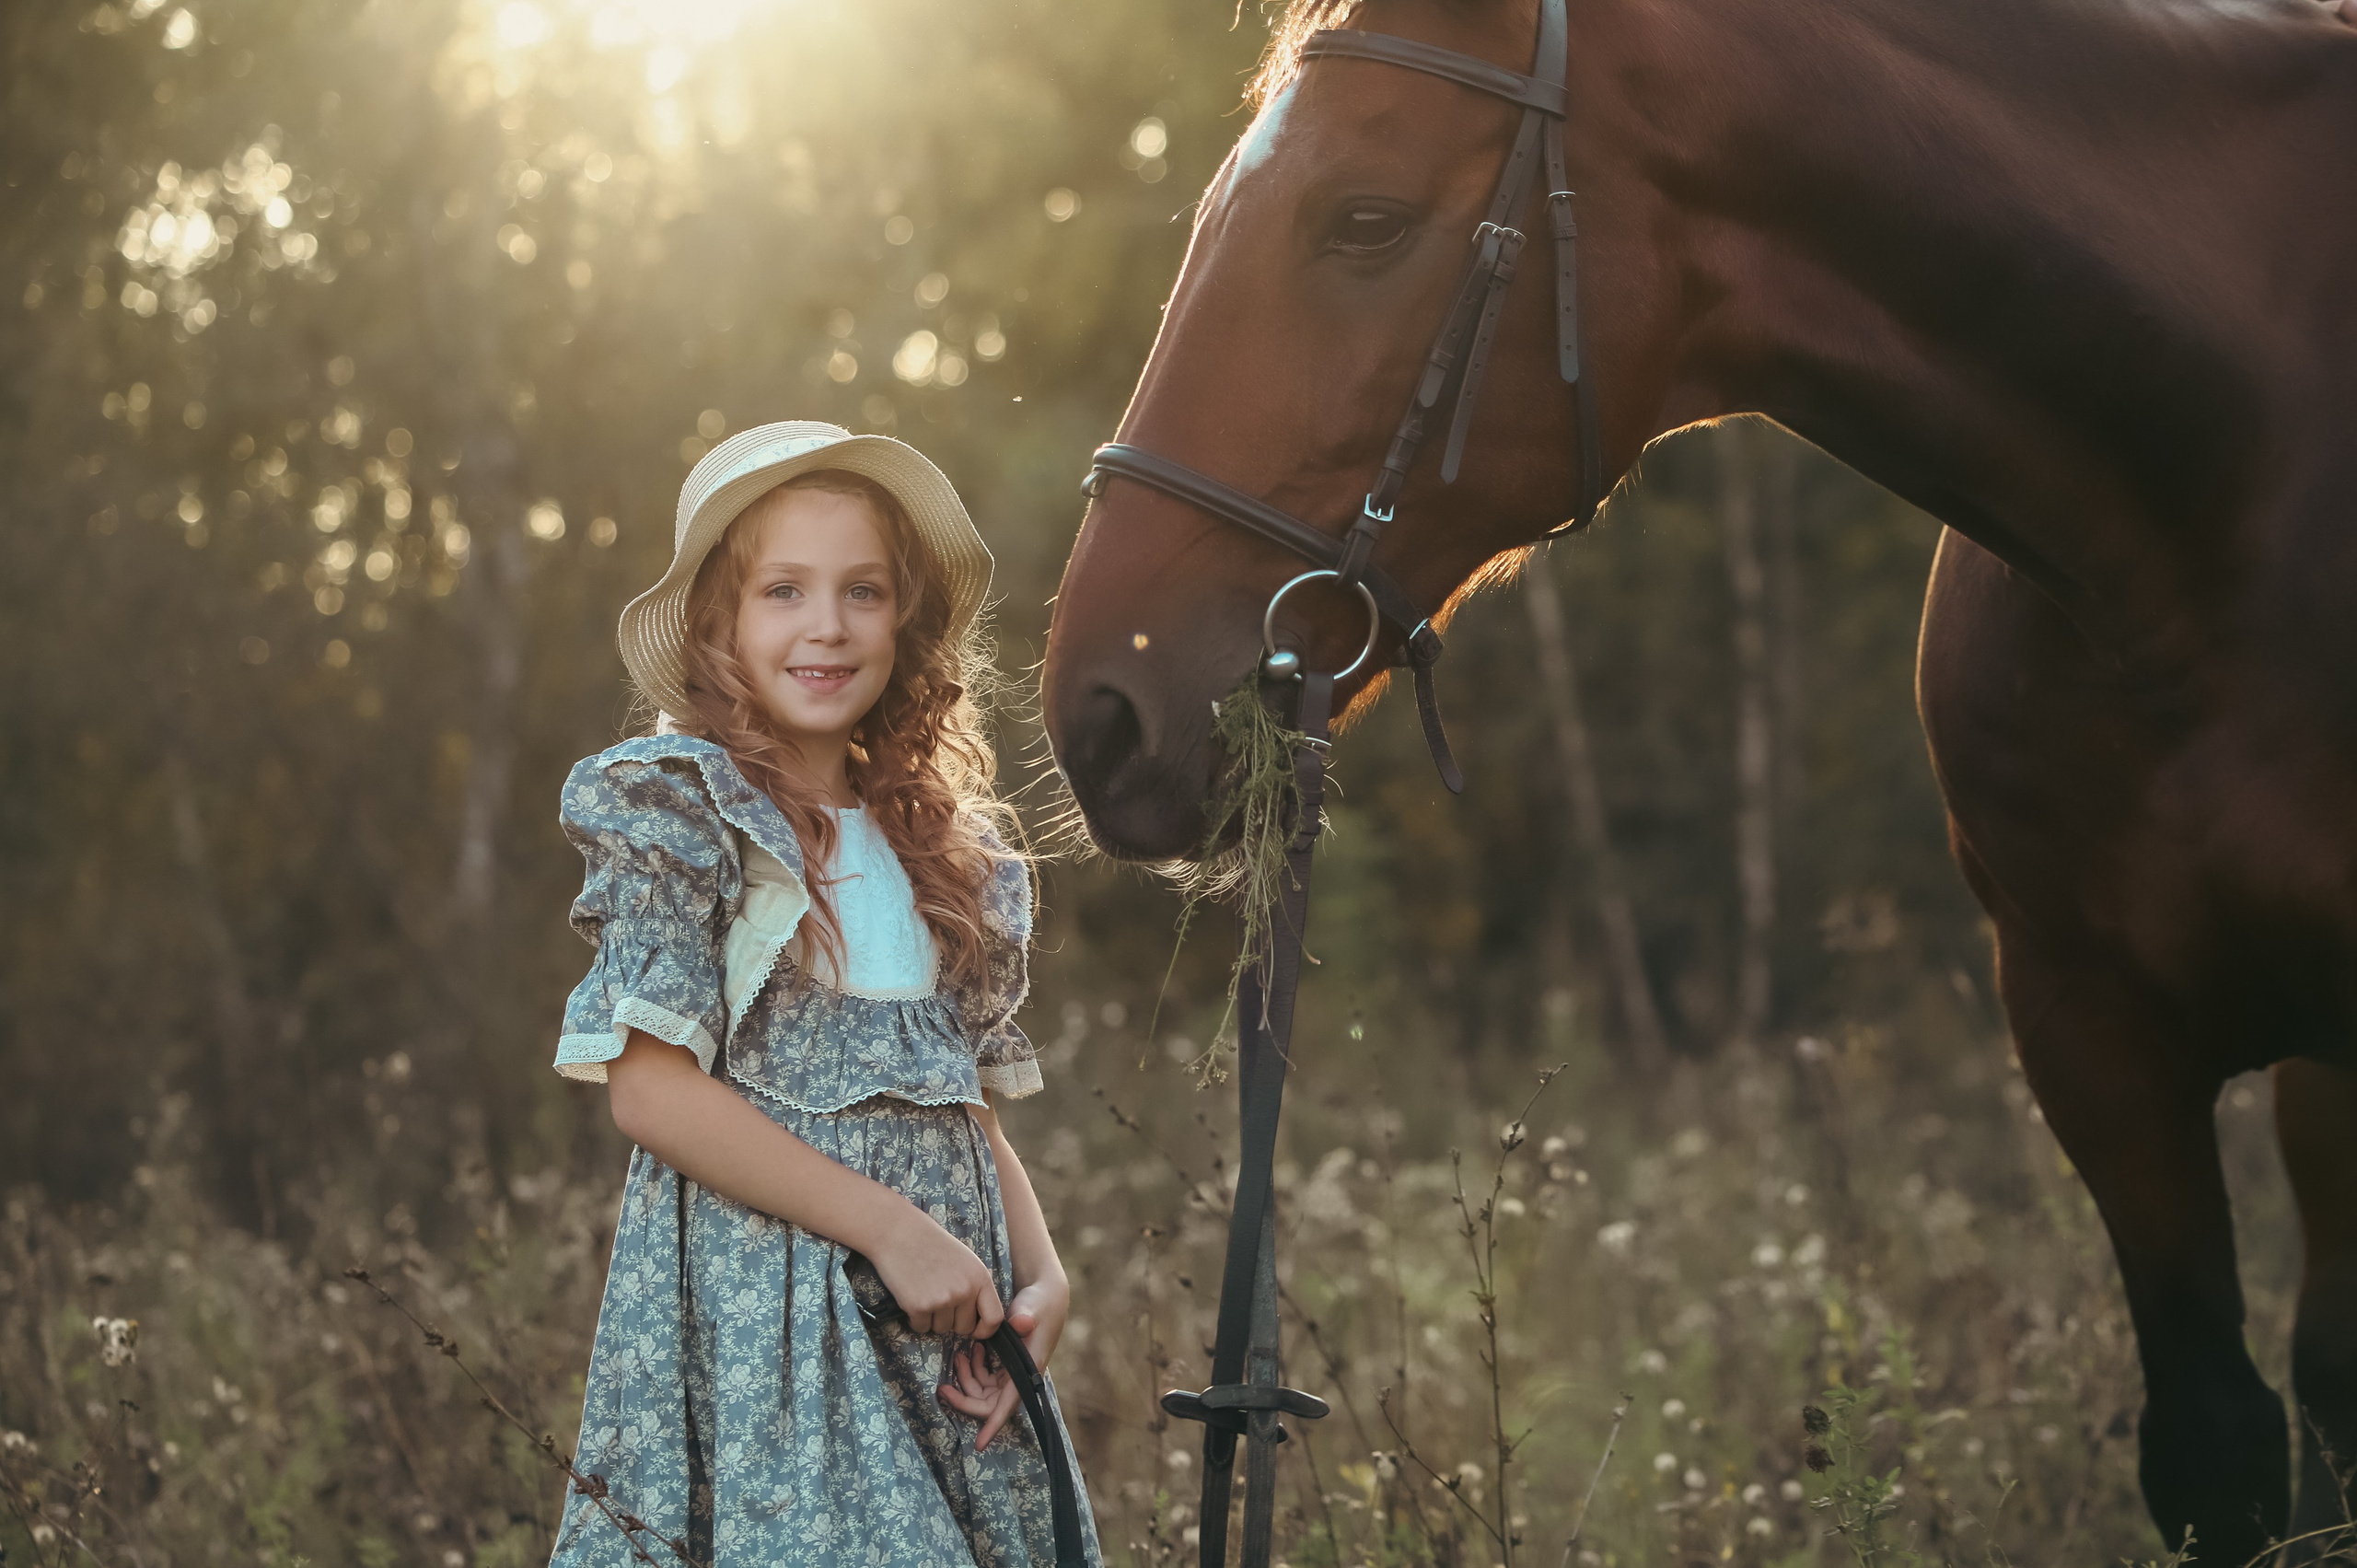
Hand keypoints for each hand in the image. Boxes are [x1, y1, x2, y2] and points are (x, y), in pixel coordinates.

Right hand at [869, 1203, 1003, 1339]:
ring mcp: (942, 1299)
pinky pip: (922, 1327)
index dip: (985, 1330)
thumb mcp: (966, 1261)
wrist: (898, 1232)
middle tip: (939, 1299)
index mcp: (980, 1277)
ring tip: (925, 1291)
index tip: (975, 1331)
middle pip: (965, 1327)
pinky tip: (912, 1296)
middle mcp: (965, 1290)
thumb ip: (975, 1288)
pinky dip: (916, 1318)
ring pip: (942, 1329)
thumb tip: (980, 1321)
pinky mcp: (919, 1306)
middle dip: (952, 1321)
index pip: (994, 1318)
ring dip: (933, 1318)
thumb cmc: (932, 1245)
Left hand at [937, 1272, 1068, 1450]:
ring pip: (983, 1390)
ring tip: (958, 1356)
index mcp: (1028, 1370)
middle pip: (988, 1403)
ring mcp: (1012, 1372)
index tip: (979, 1444)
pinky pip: (985, 1377)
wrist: (1046, 1295)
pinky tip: (970, 1349)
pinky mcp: (1007, 1364)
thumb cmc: (1040, 1304)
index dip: (992, 1425)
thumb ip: (1025, 1317)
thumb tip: (1021, 1324)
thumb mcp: (1031, 1308)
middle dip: (964, 1398)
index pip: (1007, 1405)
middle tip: (941, 1388)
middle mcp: (1020, 1377)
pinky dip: (973, 1368)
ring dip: (967, 1379)